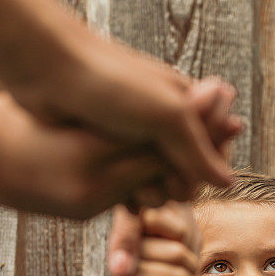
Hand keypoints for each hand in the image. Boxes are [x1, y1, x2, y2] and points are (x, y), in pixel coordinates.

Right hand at [0, 92, 163, 218]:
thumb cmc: (14, 117)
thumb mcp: (65, 108)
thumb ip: (112, 115)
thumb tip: (158, 114)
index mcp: (89, 152)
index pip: (156, 146)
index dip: (172, 132)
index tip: (178, 116)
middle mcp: (94, 185)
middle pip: (157, 172)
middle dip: (169, 154)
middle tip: (178, 134)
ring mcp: (89, 204)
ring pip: (145, 188)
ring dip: (152, 170)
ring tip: (154, 146)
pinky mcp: (83, 215)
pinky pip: (124, 197)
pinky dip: (132, 180)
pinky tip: (128, 162)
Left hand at [13, 39, 237, 190]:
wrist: (46, 73)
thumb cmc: (111, 84)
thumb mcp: (167, 115)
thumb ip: (200, 150)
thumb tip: (228, 183)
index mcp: (187, 101)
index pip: (215, 148)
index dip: (207, 169)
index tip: (188, 179)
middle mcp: (165, 118)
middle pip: (189, 168)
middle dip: (179, 183)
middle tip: (161, 187)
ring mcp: (137, 134)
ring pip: (160, 178)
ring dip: (154, 191)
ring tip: (137, 194)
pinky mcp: (110, 147)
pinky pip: (131, 180)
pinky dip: (131, 194)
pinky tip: (125, 202)